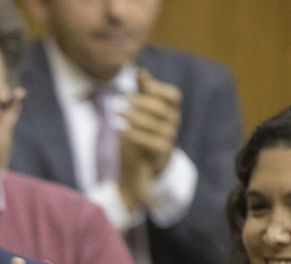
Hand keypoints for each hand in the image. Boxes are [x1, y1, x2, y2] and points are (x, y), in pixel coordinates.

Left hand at [118, 70, 181, 213]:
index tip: (143, 85)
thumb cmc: (141, 134)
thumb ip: (142, 92)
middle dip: (142, 102)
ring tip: (116, 113)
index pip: (174, 95)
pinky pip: (152, 143)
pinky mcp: (162, 154)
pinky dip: (135, 135)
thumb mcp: (140, 111)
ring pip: (157, 125)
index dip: (160, 88)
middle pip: (163, 108)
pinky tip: (120, 130)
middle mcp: (173, 123)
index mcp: (170, 110)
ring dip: (135, 117)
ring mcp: (169, 139)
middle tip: (121, 100)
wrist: (140, 168)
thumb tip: (140, 69)